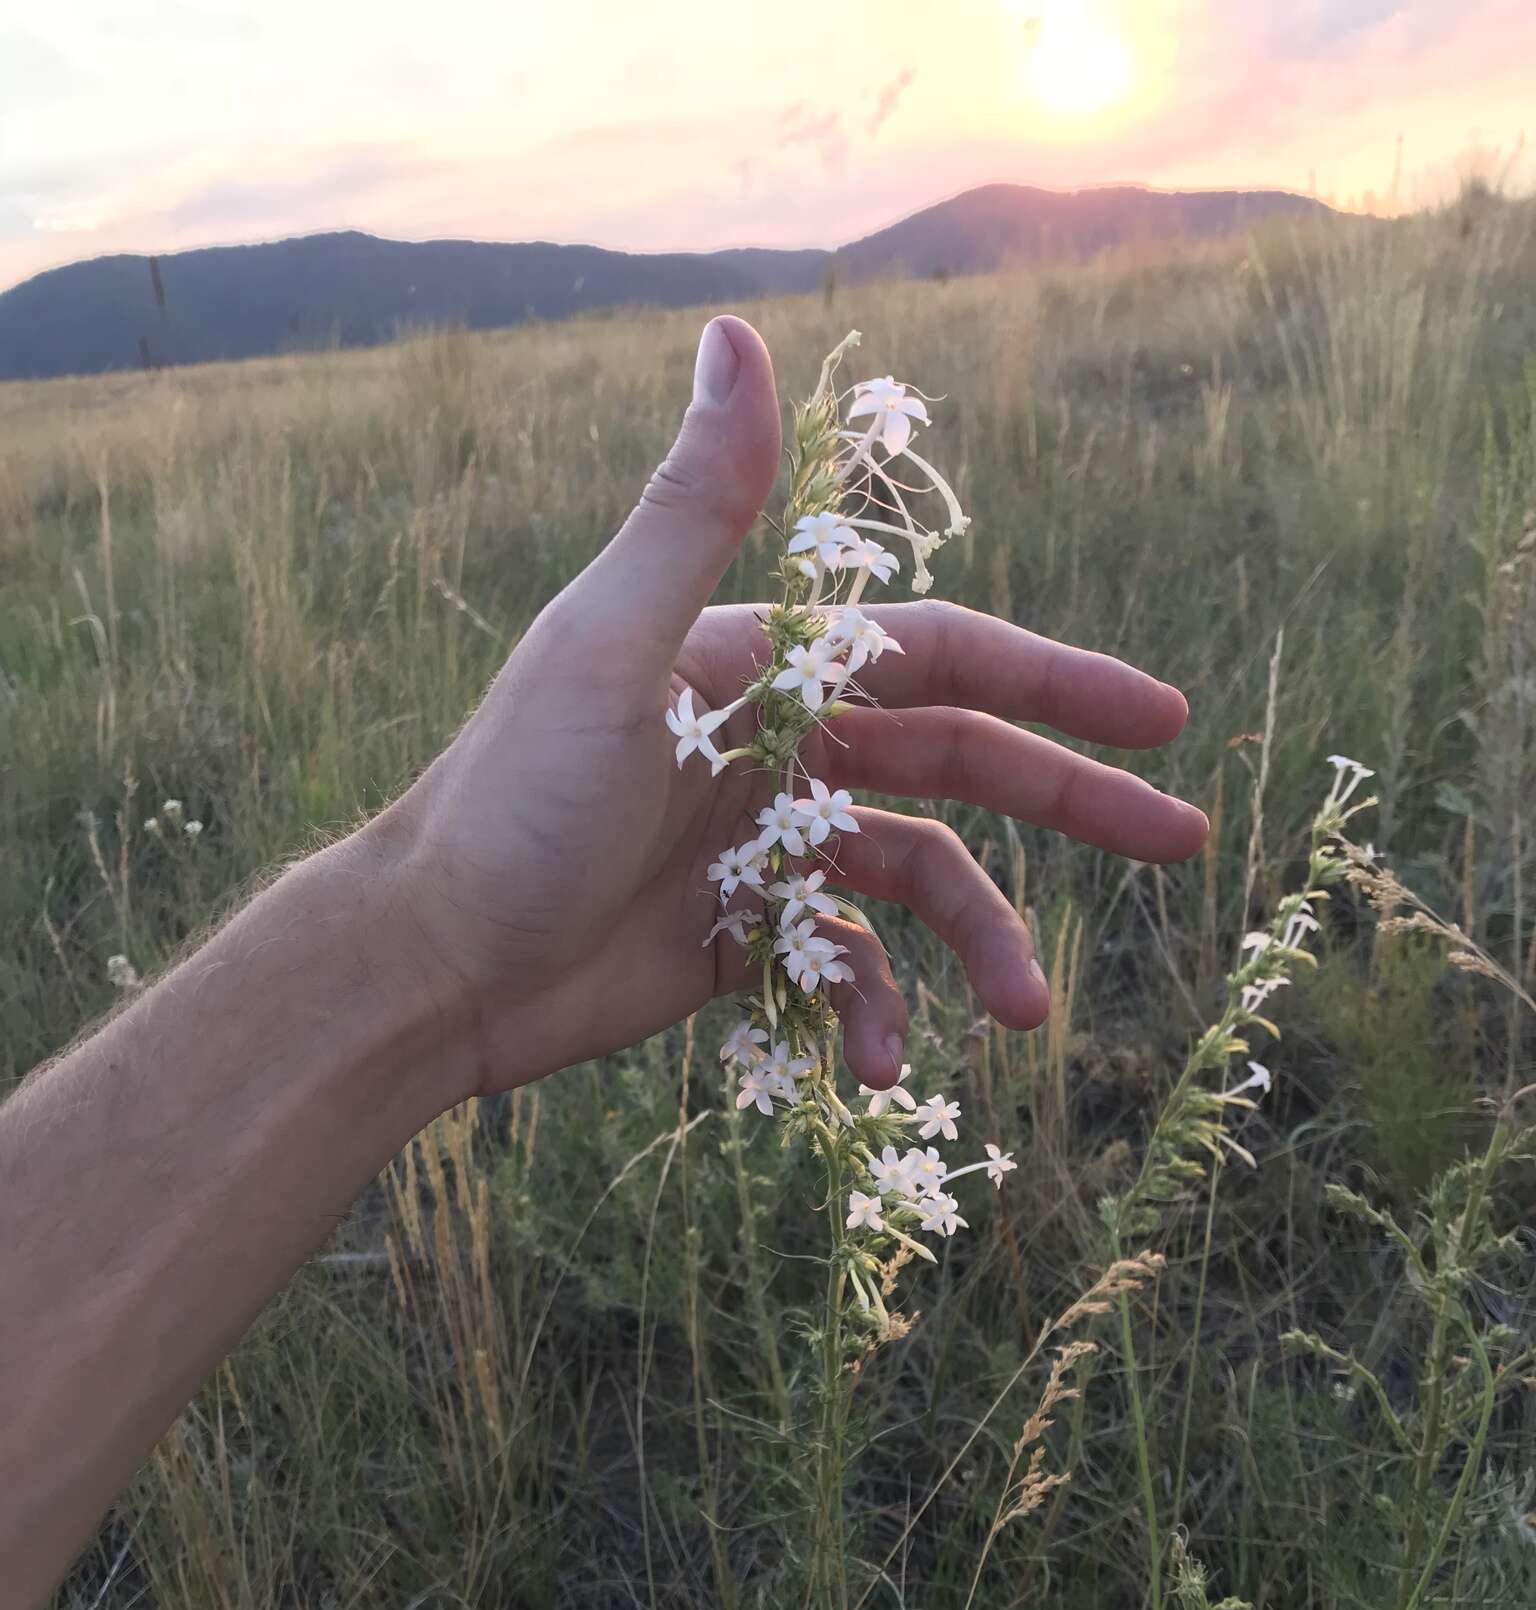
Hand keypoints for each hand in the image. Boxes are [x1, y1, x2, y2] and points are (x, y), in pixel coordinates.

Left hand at [369, 316, 1207, 1097]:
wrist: (428, 964)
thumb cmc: (508, 802)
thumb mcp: (610, 646)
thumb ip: (699, 506)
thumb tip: (739, 329)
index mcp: (764, 666)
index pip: (943, 658)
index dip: (1056, 681)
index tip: (1160, 717)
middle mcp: (777, 746)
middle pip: (961, 765)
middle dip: (1072, 800)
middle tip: (1182, 837)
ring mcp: (764, 847)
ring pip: (918, 881)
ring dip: (981, 943)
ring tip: (1025, 1015)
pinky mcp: (742, 937)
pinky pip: (849, 968)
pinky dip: (879, 1013)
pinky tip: (885, 1068)